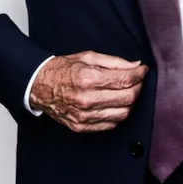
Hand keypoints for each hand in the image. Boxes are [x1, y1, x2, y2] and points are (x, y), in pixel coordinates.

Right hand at [29, 51, 148, 132]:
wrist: (39, 86)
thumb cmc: (63, 69)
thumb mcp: (88, 57)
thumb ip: (114, 62)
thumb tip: (135, 65)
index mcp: (88, 79)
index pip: (124, 80)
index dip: (139, 74)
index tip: (143, 69)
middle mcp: (86, 100)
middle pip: (127, 98)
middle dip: (138, 87)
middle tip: (138, 80)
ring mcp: (84, 116)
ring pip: (122, 114)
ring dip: (131, 102)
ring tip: (127, 91)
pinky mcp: (81, 127)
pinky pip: (111, 125)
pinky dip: (119, 114)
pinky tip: (117, 103)